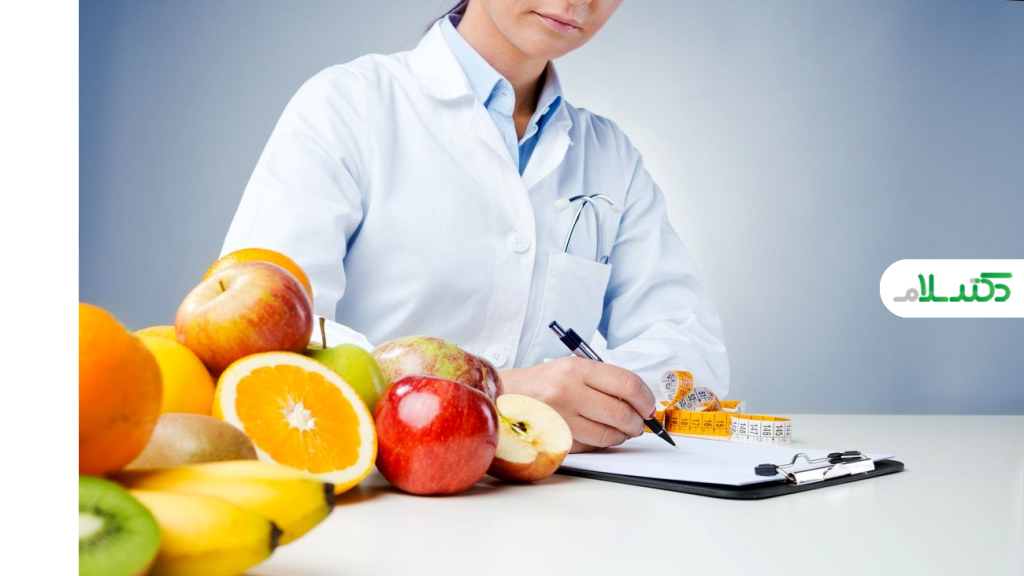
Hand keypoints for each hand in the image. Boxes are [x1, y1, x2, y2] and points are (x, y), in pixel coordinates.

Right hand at [499, 356, 656, 452]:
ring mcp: (560, 418)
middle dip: (637, 423)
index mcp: (576, 369)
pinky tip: (597, 434)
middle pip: (622, 413)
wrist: (500, 397)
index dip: (646, 399)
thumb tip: (639, 402)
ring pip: (609, 435)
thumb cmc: (539, 383)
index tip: (649, 408)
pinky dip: (601, 443)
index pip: (627, 384)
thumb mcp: (570, 369)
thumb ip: (603, 382)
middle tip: (638, 424)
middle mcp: (568, 391)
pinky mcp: (554, 439)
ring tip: (620, 431)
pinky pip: (590, 446)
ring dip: (621, 436)